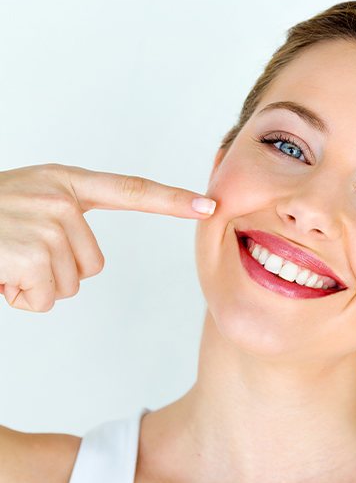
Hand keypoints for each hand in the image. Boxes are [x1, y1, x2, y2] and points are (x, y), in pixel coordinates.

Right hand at [0, 163, 215, 311]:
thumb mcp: (26, 204)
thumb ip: (64, 220)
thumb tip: (86, 264)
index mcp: (63, 183)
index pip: (130, 191)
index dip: (171, 200)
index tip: (208, 205)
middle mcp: (59, 199)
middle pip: (93, 264)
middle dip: (54, 271)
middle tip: (14, 252)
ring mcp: (45, 223)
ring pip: (69, 284)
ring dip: (34, 284)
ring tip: (2, 259)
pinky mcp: (29, 252)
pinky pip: (44, 298)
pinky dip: (19, 298)